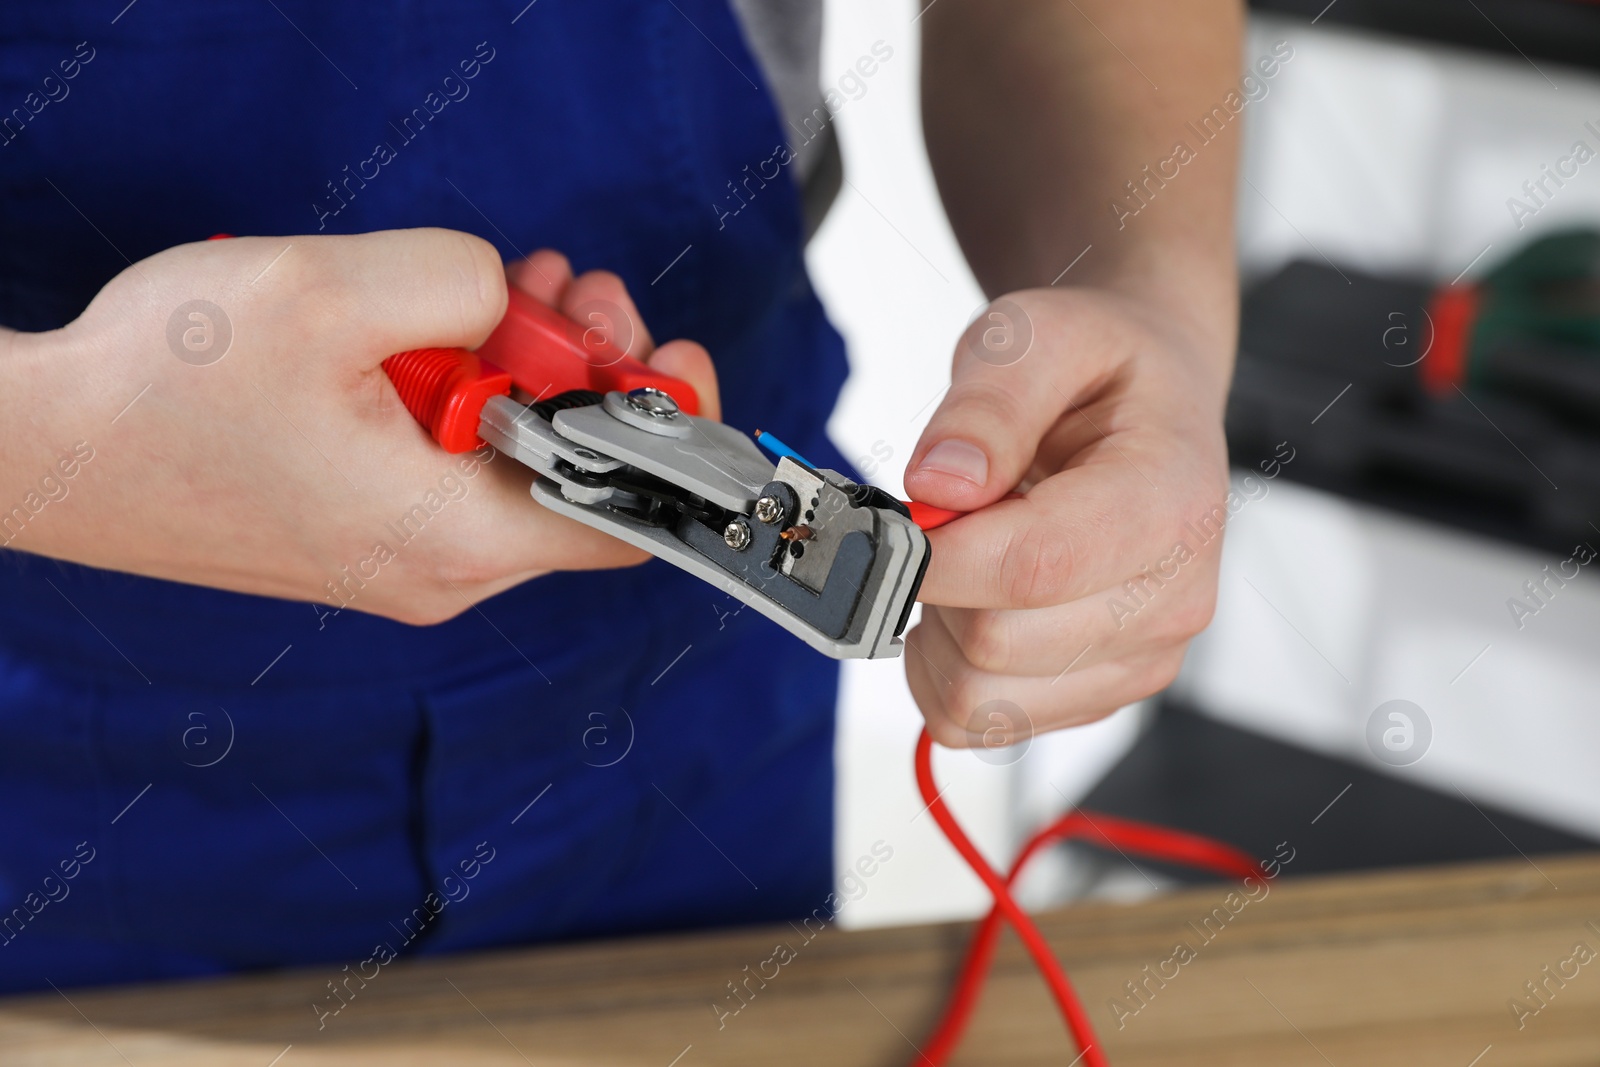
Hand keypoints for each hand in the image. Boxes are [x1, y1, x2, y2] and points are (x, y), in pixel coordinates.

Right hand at [0, 231, 719, 623]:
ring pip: (509, 461)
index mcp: (451, 536)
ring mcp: (398, 557)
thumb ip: (456, 281)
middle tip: (567, 288)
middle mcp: (438, 568)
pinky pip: (451, 464)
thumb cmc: (162, 389)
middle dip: (588, 365)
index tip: (673, 357)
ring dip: (522, 367)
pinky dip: (465, 394)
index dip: (671, 434)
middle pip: (571, 473)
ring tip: (501, 289)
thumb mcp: (329, 292)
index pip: (623, 517)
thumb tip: (504, 302)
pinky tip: (435, 328)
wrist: (42, 453)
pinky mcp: (362, 533)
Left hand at [902, 286, 1232, 747]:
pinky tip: (973, 601)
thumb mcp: (1041, 337)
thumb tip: (938, 486)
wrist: (1150, 404)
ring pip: (976, 698)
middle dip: (934, 583)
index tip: (888, 518)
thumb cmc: (1099, 370)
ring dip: (935, 633)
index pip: (1032, 568)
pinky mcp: (1099, 694)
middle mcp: (1172, 600)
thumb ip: (989, 402)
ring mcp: (1141, 659)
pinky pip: (978, 720)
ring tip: (966, 557)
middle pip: (993, 644)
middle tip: (942, 520)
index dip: (933, 555)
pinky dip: (945, 669)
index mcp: (1170, 504)